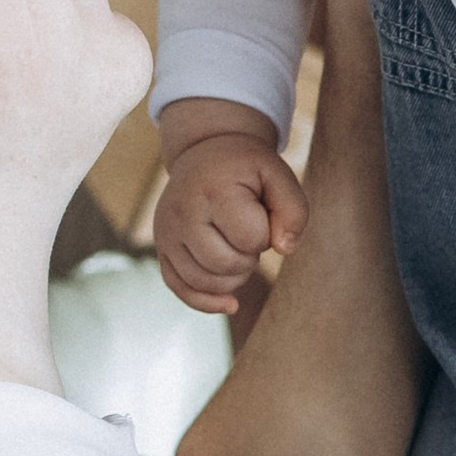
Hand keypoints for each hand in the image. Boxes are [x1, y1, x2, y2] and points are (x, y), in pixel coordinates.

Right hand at [154, 122, 309, 316]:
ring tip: (237, 250)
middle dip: (249, 258)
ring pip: (204, 282)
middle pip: (225, 265)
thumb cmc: (247, 169)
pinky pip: (180, 289)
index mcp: (213, 191)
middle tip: (249, 235)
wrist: (205, 152)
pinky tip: (230, 303)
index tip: (260, 216)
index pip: (249, 238)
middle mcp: (182, 213)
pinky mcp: (161, 248)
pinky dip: (207, 301)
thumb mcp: (278, 175)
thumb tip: (284, 250)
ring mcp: (166, 233)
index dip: (265, 235)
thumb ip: (294, 211)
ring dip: (233, 277)